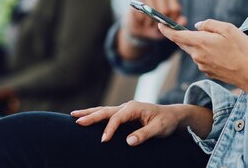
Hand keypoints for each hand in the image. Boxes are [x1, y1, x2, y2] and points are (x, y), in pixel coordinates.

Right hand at [71, 101, 210, 145]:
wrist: (173, 116)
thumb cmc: (166, 121)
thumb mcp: (159, 129)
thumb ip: (144, 134)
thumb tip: (129, 141)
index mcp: (134, 108)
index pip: (117, 118)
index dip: (109, 129)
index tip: (103, 140)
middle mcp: (127, 106)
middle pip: (105, 110)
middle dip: (90, 115)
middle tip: (76, 120)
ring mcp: (124, 110)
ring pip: (103, 110)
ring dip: (89, 113)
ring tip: (73, 115)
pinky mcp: (124, 115)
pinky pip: (107, 115)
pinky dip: (95, 115)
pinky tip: (87, 117)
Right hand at [122, 0, 186, 41]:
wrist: (141, 31)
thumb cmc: (157, 28)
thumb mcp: (168, 29)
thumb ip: (177, 24)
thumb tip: (184, 20)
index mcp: (171, 0)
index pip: (175, 9)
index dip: (172, 20)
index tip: (168, 26)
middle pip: (165, 10)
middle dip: (161, 23)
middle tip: (157, 27)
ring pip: (153, 10)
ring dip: (151, 22)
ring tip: (150, 25)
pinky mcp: (138, 1)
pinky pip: (142, 12)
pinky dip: (143, 20)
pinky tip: (142, 22)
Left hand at [158, 19, 247, 87]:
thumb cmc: (241, 49)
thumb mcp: (228, 29)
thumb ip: (209, 24)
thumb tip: (197, 25)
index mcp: (200, 42)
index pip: (176, 35)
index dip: (166, 30)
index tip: (160, 24)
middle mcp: (197, 55)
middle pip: (183, 43)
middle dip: (182, 36)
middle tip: (186, 29)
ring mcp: (201, 65)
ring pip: (194, 51)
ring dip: (199, 45)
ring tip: (219, 43)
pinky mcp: (207, 72)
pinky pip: (202, 60)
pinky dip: (206, 54)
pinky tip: (221, 54)